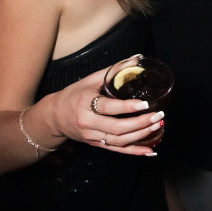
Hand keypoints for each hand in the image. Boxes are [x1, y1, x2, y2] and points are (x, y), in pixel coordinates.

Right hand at [47, 64, 164, 154]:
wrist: (54, 117)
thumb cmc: (73, 95)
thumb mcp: (89, 80)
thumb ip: (113, 70)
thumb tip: (136, 58)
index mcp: (85, 103)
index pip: (108, 108)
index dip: (127, 107)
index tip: (144, 104)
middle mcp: (87, 123)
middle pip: (116, 128)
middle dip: (139, 124)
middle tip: (157, 116)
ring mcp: (91, 136)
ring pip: (118, 141)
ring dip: (140, 136)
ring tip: (157, 127)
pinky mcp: (95, 144)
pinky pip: (116, 150)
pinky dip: (134, 152)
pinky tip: (149, 151)